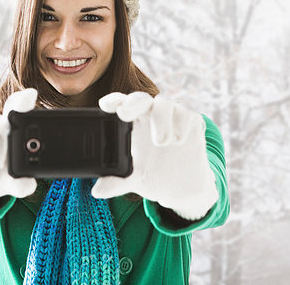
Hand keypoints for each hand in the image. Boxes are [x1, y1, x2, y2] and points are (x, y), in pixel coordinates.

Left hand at [92, 92, 217, 219]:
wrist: (182, 187)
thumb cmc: (153, 175)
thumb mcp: (134, 180)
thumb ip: (117, 182)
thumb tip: (98, 190)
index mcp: (131, 124)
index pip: (121, 105)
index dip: (113, 101)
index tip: (105, 106)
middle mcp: (150, 116)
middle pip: (141, 98)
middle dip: (132, 102)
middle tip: (124, 113)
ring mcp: (171, 117)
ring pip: (165, 103)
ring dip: (161, 120)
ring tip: (160, 142)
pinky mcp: (191, 123)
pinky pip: (188, 114)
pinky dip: (182, 125)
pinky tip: (179, 141)